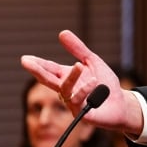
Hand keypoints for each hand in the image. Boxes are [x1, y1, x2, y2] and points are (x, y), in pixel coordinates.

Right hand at [21, 30, 142, 137]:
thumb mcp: (92, 61)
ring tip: (79, 66)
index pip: (49, 69)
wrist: (121, 103)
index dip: (37, 64)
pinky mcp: (81, 113)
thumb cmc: (106, 83)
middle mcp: (66, 90)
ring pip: (64, 89)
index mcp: (66, 76)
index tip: (25, 59)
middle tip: (26, 62)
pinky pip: (78, 101)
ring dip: (71, 77)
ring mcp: (72, 102)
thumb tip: (62, 33)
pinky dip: (84, 90)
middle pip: (48, 80)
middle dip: (37, 71)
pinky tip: (93, 82)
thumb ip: (78, 49)